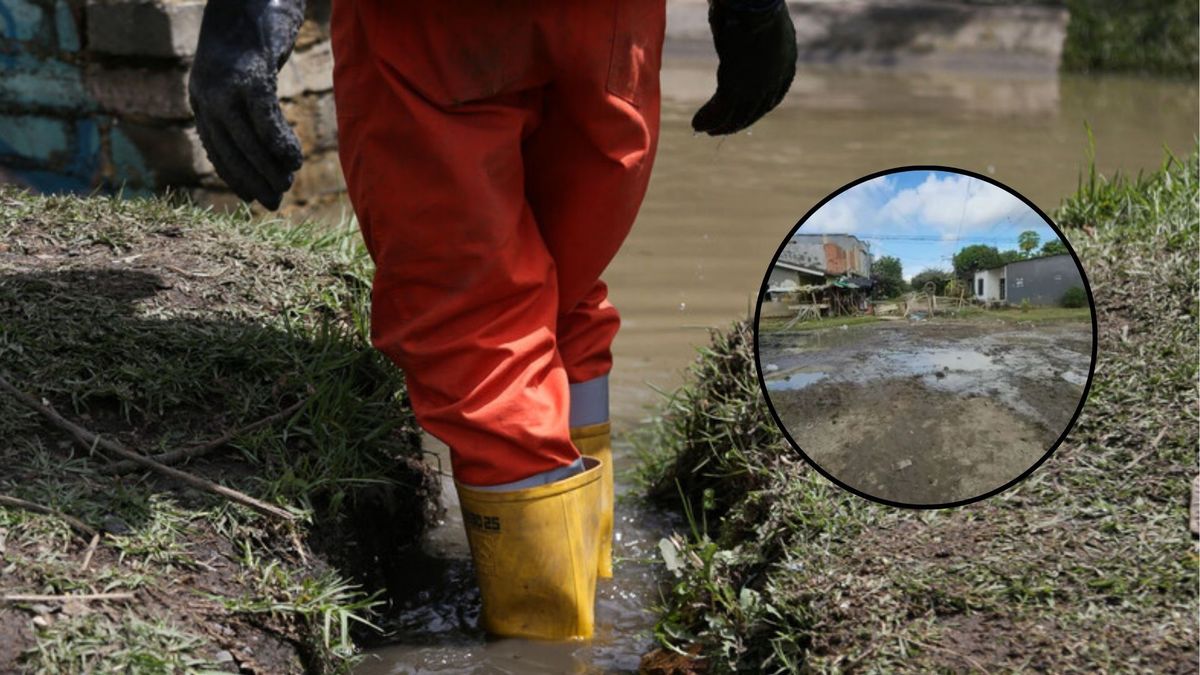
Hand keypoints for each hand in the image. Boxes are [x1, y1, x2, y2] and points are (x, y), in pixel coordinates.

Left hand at [188, 0, 304, 209]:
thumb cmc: (253, 27)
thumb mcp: (243, 68)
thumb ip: (244, 98)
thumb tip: (263, 134)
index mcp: (202, 93)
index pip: (215, 146)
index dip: (233, 176)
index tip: (251, 197)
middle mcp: (208, 92)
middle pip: (229, 149)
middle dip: (251, 180)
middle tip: (273, 201)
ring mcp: (228, 84)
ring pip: (247, 140)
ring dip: (268, 168)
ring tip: (286, 184)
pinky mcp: (252, 75)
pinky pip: (266, 120)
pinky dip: (280, 144)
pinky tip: (294, 161)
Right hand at [692, 0, 796, 135]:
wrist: (752, 4)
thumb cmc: (753, 5)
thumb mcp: (760, 24)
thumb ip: (754, 38)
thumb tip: (740, 31)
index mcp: (786, 65)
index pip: (773, 98)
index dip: (757, 110)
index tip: (743, 114)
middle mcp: (774, 81)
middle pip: (754, 111)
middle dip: (736, 122)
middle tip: (720, 128)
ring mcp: (757, 87)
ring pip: (736, 116)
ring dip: (719, 125)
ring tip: (705, 130)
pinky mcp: (736, 88)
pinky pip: (720, 110)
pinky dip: (707, 118)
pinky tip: (696, 124)